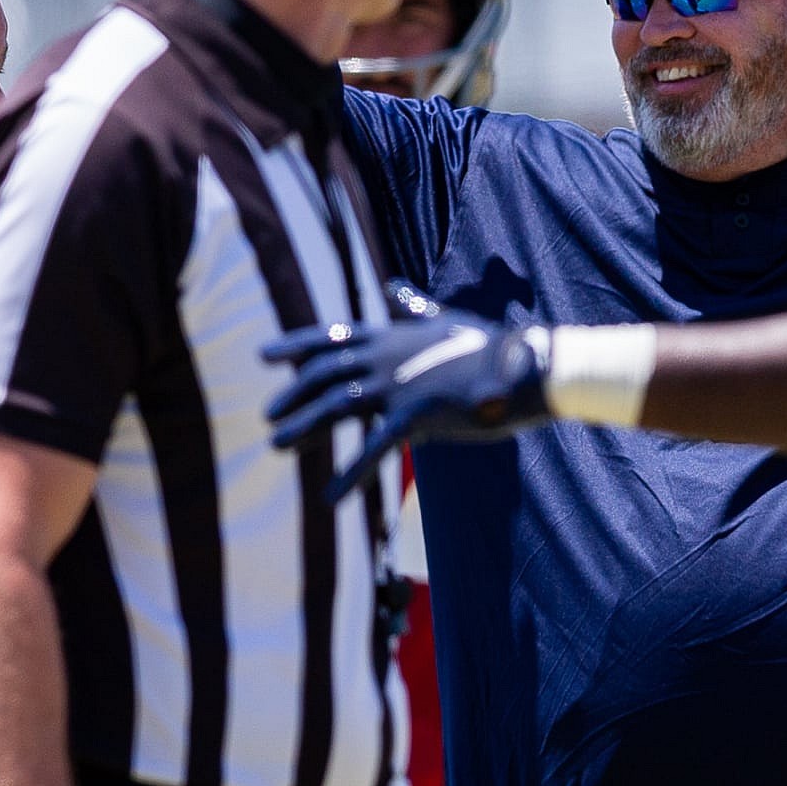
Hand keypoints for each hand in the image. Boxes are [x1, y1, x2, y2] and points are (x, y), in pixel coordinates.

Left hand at [264, 287, 549, 501]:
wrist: (521, 366)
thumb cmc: (489, 343)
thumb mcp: (444, 318)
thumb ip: (415, 306)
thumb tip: (397, 287)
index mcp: (391, 335)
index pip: (333, 336)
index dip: (296, 346)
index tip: (265, 355)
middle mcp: (386, 357)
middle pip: (324, 374)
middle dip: (293, 395)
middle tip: (267, 415)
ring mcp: (398, 385)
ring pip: (335, 406)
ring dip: (303, 428)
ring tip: (278, 446)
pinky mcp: (416, 416)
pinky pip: (374, 449)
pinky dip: (350, 474)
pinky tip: (331, 497)